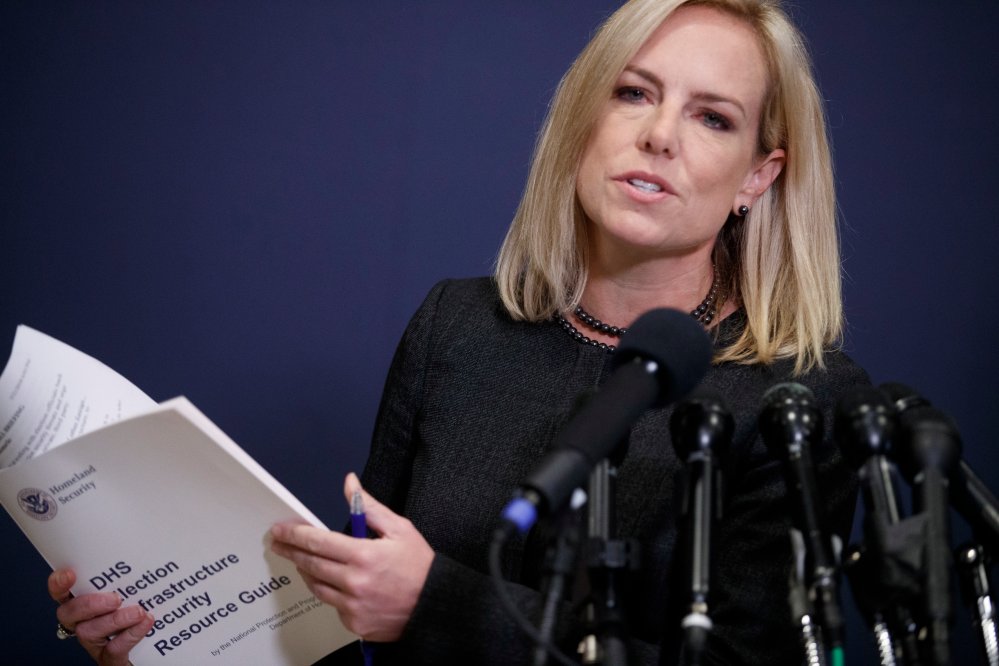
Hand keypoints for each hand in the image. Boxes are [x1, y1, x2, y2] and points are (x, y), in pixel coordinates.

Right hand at [48, 569, 154, 665]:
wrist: (152, 650)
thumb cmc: (141, 614)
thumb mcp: (135, 589)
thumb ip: (134, 571)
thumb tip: (149, 539)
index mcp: (85, 604)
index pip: (63, 593)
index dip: (60, 584)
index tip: (69, 573)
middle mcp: (84, 623)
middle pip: (68, 614)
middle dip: (88, 604)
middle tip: (114, 598)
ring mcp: (96, 643)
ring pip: (89, 632)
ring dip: (114, 620)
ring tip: (138, 611)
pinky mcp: (110, 659)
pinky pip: (113, 650)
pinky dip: (130, 635)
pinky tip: (146, 622)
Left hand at [269, 472, 433, 640]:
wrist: (434, 605)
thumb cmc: (419, 566)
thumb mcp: (400, 529)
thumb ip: (369, 507)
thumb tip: (350, 484)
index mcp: (364, 555)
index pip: (318, 542)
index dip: (295, 534)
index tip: (281, 529)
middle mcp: (354, 582)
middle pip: (311, 564)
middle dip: (291, 551)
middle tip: (278, 543)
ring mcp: (352, 605)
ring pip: (316, 586)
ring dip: (305, 570)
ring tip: (300, 560)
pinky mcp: (354, 622)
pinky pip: (332, 604)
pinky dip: (329, 591)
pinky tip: (332, 582)